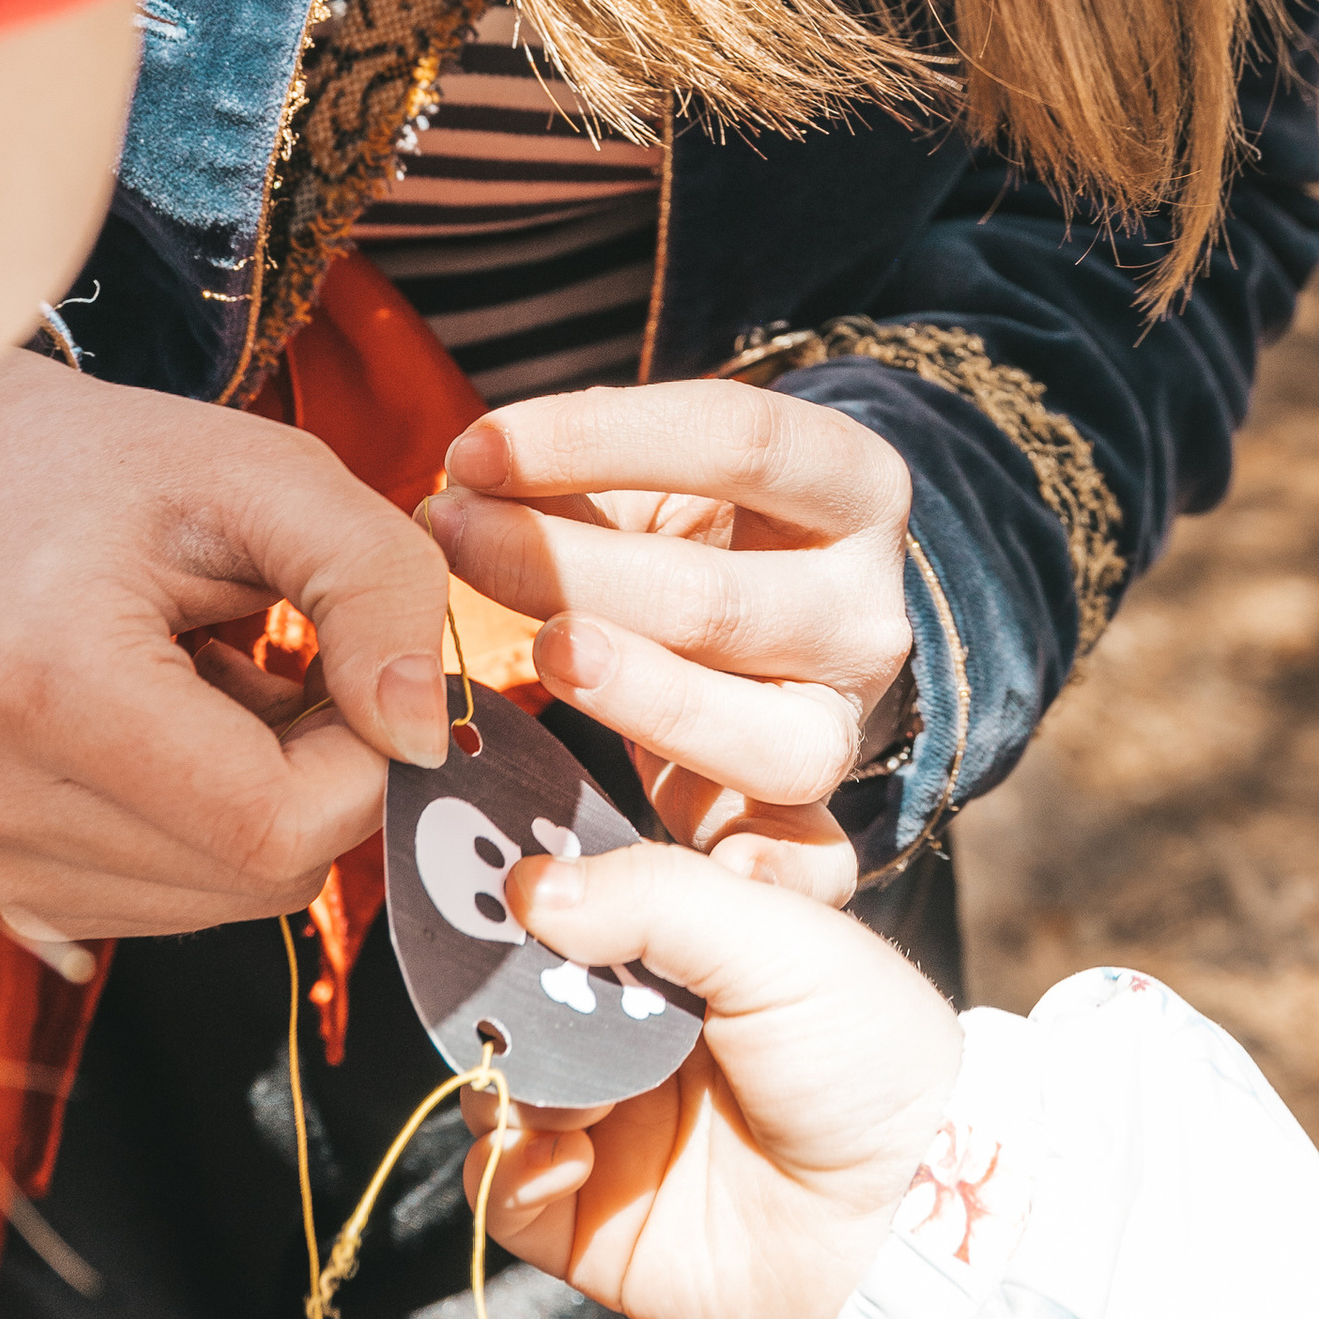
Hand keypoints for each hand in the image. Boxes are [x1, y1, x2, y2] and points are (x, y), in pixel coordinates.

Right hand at [0, 350, 450, 937]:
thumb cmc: (130, 469)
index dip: (367, 763)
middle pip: (257, 873)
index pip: (272, 824)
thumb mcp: (276, 476)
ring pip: (229, 898)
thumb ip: (380, 587)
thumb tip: (425, 742)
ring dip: (271, 801)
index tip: (366, 671)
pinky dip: (215, 824)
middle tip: (296, 664)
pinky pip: (177, 901)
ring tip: (220, 682)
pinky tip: (179, 728)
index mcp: (45, 682)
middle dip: (325, 779)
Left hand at [426, 384, 914, 905]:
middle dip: (563, 569)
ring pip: (755, 734)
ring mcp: (847, 721)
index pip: (741, 443)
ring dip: (630, 696)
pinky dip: (762, 879)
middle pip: (715, 599)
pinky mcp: (815, 818)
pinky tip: (695, 871)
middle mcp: (868, 609)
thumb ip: (580, 477)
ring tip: (538, 654)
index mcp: (854, 487)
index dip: (597, 439)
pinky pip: (811, 868)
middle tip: (450, 541)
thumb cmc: (694, 538)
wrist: (778, 639)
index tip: (472, 449)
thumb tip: (467, 479)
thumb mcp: (659, 481)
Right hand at [461, 835, 963, 1318]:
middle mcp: (637, 1035)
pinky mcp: (588, 1219)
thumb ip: (654, 896)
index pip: (578, 905)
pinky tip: (567, 1158)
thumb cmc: (868, 1057)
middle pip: (521, 995)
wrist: (907, 1221)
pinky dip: (510, 1170)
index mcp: (684, 953)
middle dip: (504, 989)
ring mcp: (609, 1126)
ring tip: (569, 1090)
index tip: (491, 868)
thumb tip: (530, 884)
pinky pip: (501, 1187)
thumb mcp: (777, 939)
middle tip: (508, 987)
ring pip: (500, 1084)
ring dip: (512, 1078)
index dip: (535, 891)